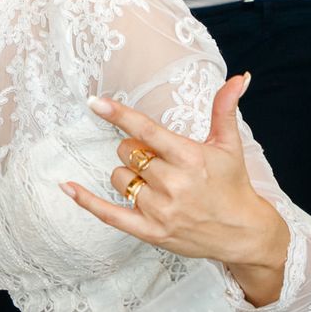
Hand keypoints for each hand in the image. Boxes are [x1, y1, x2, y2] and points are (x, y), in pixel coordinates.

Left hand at [62, 78, 289, 305]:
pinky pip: (109, 214)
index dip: (119, 115)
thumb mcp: (229, 145)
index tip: (95, 102)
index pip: (146, 131)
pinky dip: (86, 200)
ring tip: (155, 183)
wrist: (243, 233)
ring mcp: (160, 210)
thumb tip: (238, 77)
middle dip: (135, 151)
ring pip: (118, 178)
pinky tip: (67, 186)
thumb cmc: (233, 184)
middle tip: (158, 160)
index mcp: (189, 158)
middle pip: (127, 153)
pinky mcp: (150, 232)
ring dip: (128, 175)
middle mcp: (173, 184)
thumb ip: (224, 109)